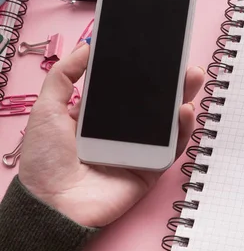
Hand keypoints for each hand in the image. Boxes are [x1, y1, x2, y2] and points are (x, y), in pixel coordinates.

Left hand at [19, 42, 204, 227]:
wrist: (52, 203)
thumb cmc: (45, 160)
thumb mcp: (47, 109)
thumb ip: (64, 76)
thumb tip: (87, 47)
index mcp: (102, 114)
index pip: (130, 88)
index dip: (145, 70)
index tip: (157, 51)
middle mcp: (124, 130)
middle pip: (155, 101)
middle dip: (173, 80)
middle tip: (184, 62)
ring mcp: (140, 148)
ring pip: (170, 121)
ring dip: (184, 98)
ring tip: (192, 78)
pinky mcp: (152, 167)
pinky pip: (173, 147)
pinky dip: (184, 129)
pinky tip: (185, 110)